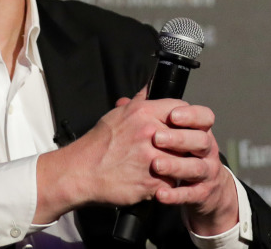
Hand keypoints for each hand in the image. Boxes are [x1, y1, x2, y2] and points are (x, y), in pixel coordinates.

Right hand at [35, 89, 238, 234]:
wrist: (81, 172)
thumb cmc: (97, 145)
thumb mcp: (117, 115)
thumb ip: (139, 101)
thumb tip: (151, 86)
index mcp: (143, 113)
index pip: (181, 107)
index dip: (186, 117)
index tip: (184, 125)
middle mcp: (151, 133)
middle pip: (189, 135)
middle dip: (186, 144)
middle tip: (179, 149)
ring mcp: (154, 159)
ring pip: (184, 161)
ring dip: (179, 165)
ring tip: (167, 167)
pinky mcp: (155, 183)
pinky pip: (173, 183)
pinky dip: (167, 184)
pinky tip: (155, 181)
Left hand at [148, 103, 238, 234]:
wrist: (202, 186)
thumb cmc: (178, 152)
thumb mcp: (168, 132)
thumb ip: (149, 115)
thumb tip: (125, 101)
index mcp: (198, 130)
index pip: (203, 117)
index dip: (191, 115)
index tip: (172, 115)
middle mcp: (206, 149)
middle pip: (201, 140)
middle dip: (179, 138)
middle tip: (156, 138)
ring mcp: (206, 171)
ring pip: (196, 167)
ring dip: (176, 166)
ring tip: (156, 165)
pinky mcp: (201, 193)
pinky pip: (191, 194)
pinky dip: (176, 194)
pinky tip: (160, 194)